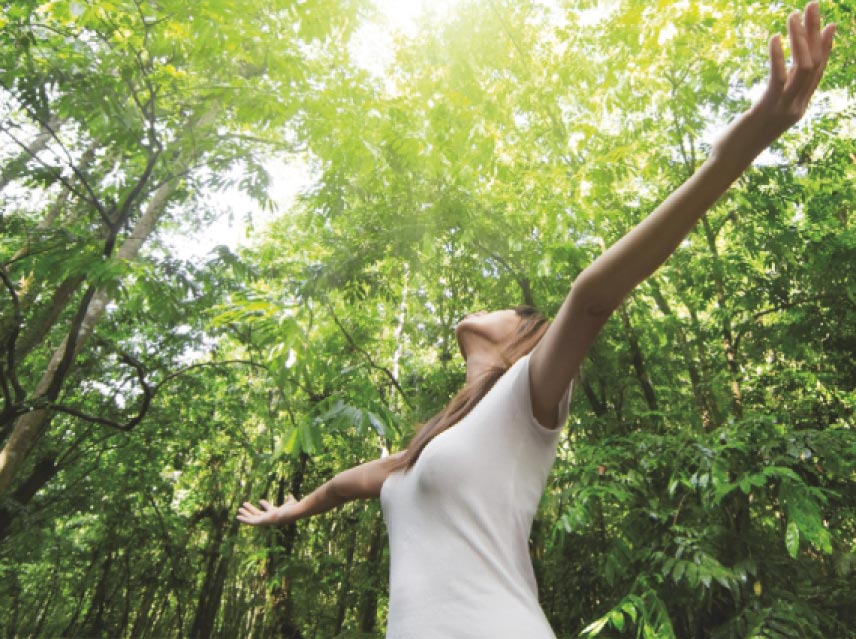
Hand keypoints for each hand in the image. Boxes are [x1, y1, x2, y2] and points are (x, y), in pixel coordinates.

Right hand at [237, 494, 299, 526]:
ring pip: (253, 518)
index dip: (265, 505)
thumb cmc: (292, 509)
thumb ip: (290, 499)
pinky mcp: (261, 522)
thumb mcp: (291, 502)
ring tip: (239, 509)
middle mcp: (269, 518)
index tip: (261, 500)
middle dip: (251, 510)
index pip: (269, 509)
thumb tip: (290, 495)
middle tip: (245, 505)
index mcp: (276, 513)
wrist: (291, 514)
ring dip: (246, 514)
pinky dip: (244, 519)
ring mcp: (265, 520)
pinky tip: (238, 517)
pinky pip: (250, 522)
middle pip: (258, 514)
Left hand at [749, 1, 835, 142]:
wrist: (729, 161)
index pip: (818, 72)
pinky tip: (773, 38)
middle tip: (813, 6)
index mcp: (799, 107)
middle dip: (815, 32)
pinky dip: (776, 55)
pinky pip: (778, 77)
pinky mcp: (767, 109)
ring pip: (802, 66)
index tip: (829, 24)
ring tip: (792, 15)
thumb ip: (773, 97)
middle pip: (814, 63)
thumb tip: (777, 82)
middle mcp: (797, 107)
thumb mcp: (763, 114)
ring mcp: (784, 109)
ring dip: (799, 38)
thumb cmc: (740, 138)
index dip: (826, 47)